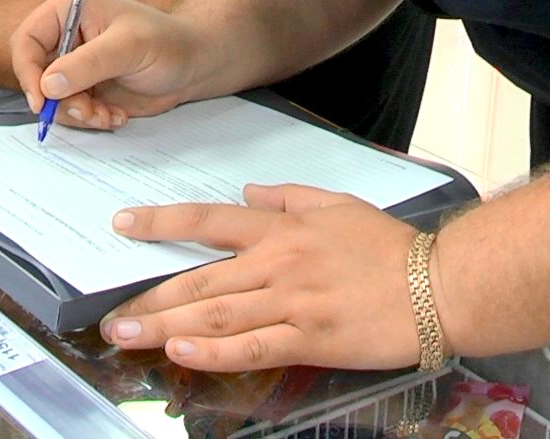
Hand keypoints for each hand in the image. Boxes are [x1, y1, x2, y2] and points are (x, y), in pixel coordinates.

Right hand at [9, 0, 208, 126]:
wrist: (193, 65)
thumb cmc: (169, 42)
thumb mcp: (129, 47)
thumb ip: (88, 64)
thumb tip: (49, 83)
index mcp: (69, 10)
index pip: (27, 41)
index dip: (29, 72)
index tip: (42, 99)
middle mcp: (67, 37)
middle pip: (35, 75)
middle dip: (59, 100)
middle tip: (87, 110)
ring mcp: (75, 65)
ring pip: (51, 99)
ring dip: (78, 113)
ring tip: (107, 113)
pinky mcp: (85, 88)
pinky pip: (70, 111)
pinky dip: (90, 119)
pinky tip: (115, 114)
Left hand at [100, 184, 421, 370]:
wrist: (439, 283)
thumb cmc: (391, 247)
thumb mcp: (338, 204)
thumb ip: (289, 197)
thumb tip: (249, 194)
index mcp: (283, 229)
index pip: (209, 221)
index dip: (162, 224)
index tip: (123, 226)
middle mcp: (279, 263)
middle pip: (201, 279)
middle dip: (150, 296)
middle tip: (110, 314)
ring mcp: (293, 302)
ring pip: (216, 314)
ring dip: (166, 326)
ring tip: (127, 336)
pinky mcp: (311, 338)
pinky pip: (253, 347)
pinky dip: (215, 352)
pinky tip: (182, 354)